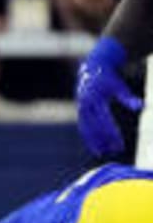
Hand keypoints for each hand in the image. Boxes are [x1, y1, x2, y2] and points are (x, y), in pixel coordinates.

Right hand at [76, 36, 141, 157]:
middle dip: (105, 140)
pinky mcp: (79, 111)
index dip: (113, 134)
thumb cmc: (110, 78)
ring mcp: (80, 108)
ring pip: (86, 129)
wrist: (92, 68)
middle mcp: (85, 105)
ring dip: (94, 142)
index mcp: (95, 99)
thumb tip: (143, 107)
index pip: (105, 121)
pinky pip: (83, 127)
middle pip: (95, 128)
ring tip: (103, 153)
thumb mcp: (120, 86)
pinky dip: (88, 138)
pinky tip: (95, 147)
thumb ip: (129, 98)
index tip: (120, 145)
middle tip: (116, 150)